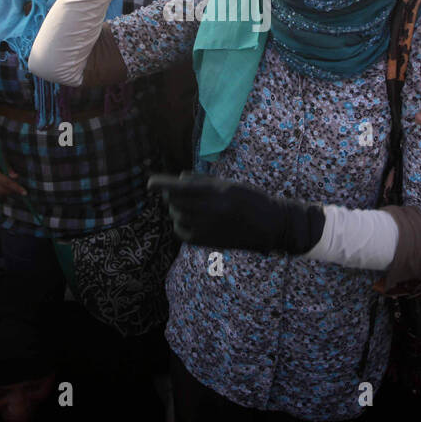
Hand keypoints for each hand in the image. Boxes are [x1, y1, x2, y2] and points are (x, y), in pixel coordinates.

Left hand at [148, 174, 323, 253]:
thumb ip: (202, 181)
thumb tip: (178, 179)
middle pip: (175, 203)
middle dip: (172, 196)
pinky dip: (181, 225)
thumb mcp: (229, 184)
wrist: (270, 226)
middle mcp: (210, 211)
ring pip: (177, 217)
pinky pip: (182, 232)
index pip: (180, 188)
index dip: (162, 185)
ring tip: (191, 206)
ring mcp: (208, 228)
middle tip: (179, 193)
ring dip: (177, 209)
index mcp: (217, 193)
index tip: (149, 184)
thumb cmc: (251, 199)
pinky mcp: (207, 242)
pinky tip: (191, 221)